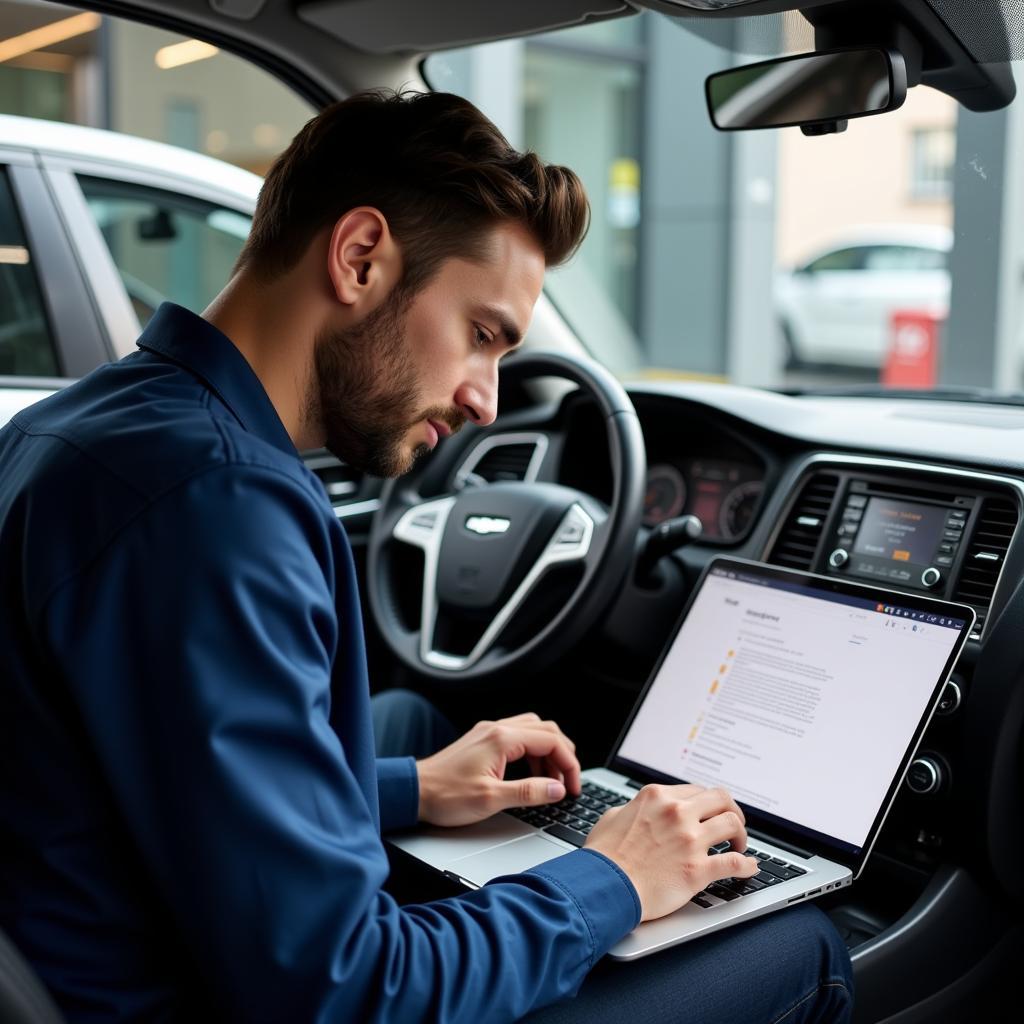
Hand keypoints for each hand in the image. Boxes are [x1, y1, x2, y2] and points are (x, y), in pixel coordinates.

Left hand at [416, 712, 581, 826]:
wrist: (415, 790)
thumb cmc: (446, 795)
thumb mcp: (491, 799)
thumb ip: (528, 792)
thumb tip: (557, 789)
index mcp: (502, 739)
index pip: (550, 740)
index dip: (569, 763)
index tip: (573, 785)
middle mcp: (497, 729)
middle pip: (545, 729)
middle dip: (562, 754)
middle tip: (567, 781)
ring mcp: (489, 733)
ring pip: (533, 731)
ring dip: (548, 752)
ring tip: (551, 780)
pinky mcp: (483, 741)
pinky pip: (518, 738)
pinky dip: (532, 753)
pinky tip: (531, 775)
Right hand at [584, 784, 759, 920]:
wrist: (604, 887)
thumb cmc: (604, 857)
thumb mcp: (612, 817)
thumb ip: (632, 809)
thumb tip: (639, 811)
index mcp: (657, 797)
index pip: (696, 790)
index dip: (707, 802)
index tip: (711, 812)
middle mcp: (676, 812)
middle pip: (721, 799)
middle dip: (731, 810)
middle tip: (733, 822)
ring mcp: (690, 840)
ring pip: (732, 824)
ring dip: (741, 835)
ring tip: (739, 845)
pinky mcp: (697, 869)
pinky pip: (735, 862)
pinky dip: (747, 865)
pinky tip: (749, 868)